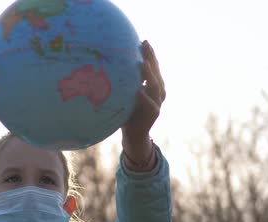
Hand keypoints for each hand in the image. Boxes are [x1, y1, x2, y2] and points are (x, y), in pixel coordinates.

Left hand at [121, 40, 165, 170]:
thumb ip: (125, 81)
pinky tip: (139, 90)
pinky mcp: (153, 114)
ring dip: (150, 74)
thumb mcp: (126, 94)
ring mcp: (157, 103)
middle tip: (145, 45)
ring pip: (156, 86)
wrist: (133, 135)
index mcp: (153, 86)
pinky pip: (150, 104)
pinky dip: (145, 98)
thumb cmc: (127, 112)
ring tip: (143, 63)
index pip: (153, 66)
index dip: (150, 54)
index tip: (143, 41)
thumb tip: (109, 65)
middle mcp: (158, 92)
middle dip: (152, 58)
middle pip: (157, 72)